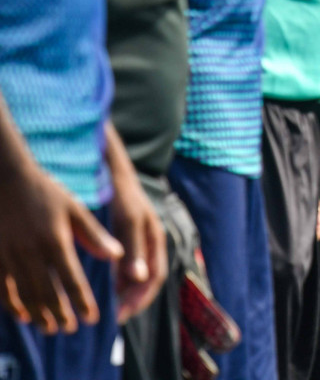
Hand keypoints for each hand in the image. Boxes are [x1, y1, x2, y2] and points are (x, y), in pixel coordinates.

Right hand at [0, 164, 122, 333]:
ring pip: (24, 294)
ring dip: (38, 314)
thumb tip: (117, 256)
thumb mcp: (75, 209)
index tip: (92, 318)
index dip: (82, 301)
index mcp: (55, 241)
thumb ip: (94, 235)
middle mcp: (31, 253)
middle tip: (70, 329)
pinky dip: (12, 305)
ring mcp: (9, 257)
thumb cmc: (46, 193)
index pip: (72, 280)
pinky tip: (22, 315)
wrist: (6, 180)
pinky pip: (2, 288)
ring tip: (50, 328)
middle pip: (47, 293)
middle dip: (60, 314)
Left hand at [108, 168, 165, 322]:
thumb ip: (134, 248)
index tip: (122, 314)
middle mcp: (150, 243)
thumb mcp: (129, 220)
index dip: (141, 298)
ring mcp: (139, 241)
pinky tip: (105, 288)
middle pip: (147, 279)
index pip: (154, 277)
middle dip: (134, 300)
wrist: (113, 171)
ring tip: (110, 307)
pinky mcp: (127, 238)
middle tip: (115, 317)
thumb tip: (139, 279)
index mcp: (155, 240)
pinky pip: (126, 265)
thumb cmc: (123, 194)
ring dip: (126, 292)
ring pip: (136, 274)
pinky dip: (118, 279)